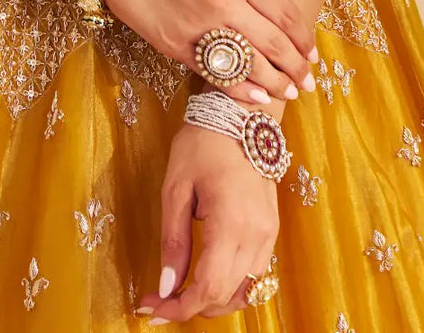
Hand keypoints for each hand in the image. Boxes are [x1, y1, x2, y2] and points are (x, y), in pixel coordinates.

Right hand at [101, 0, 317, 105]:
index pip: (284, 13)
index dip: (303, 37)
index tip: (312, 52)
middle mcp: (224, 1)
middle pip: (274, 43)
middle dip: (296, 67)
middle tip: (308, 81)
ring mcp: (200, 27)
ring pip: (250, 64)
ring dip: (276, 84)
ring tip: (291, 93)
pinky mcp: (178, 47)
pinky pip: (217, 74)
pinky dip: (241, 90)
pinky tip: (258, 99)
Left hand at [135, 123, 280, 322]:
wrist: (240, 115)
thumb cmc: (202, 144)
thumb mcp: (176, 189)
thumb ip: (173, 242)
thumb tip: (165, 288)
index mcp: (232, 224)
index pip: (207, 288)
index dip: (178, 308)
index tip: (150, 309)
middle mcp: (258, 235)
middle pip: (225, 296)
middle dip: (190, 307)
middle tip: (157, 302)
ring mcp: (270, 234)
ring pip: (243, 291)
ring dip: (212, 300)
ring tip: (179, 292)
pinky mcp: (272, 229)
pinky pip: (254, 274)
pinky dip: (230, 285)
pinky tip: (206, 276)